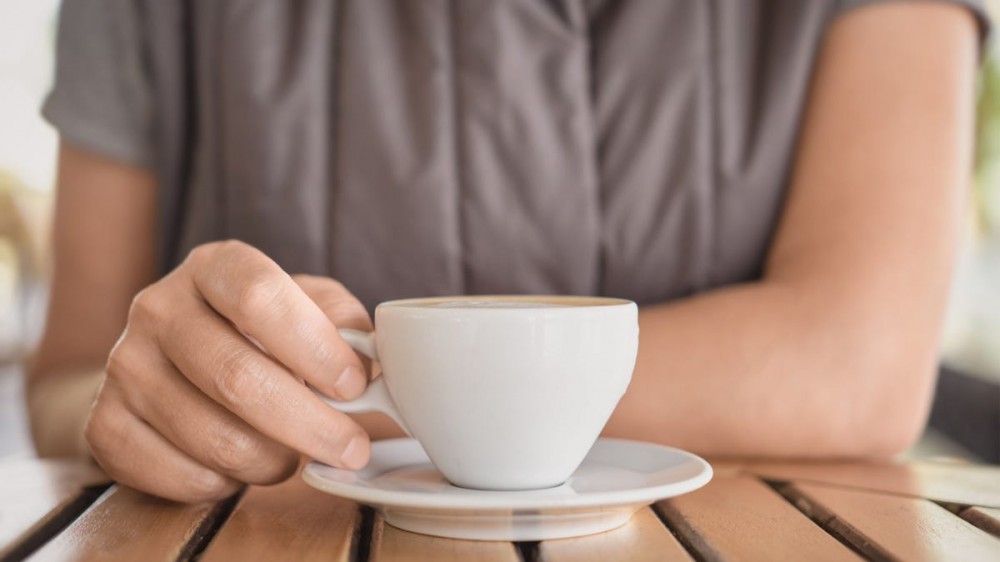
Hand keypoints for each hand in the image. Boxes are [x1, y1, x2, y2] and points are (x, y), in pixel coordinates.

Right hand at [85, 240, 373, 501]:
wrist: (178, 362)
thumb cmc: (265, 333)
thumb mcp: (312, 308)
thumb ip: (344, 324)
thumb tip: (369, 362)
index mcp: (214, 266)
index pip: (259, 296)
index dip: (315, 348)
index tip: (354, 386)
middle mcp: (159, 307)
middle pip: (236, 376)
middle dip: (309, 424)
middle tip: (350, 448)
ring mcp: (124, 365)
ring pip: (211, 435)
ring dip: (271, 459)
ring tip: (293, 454)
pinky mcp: (105, 424)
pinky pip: (176, 472)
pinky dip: (224, 483)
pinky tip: (241, 467)